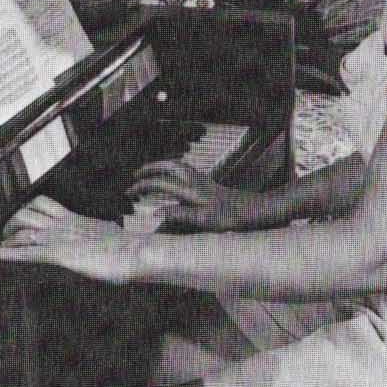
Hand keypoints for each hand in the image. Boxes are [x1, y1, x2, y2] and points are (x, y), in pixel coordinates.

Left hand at [0, 197, 147, 283]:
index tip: (18, 219)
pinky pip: (25, 252)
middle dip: (12, 225)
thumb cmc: (131, 247)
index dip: (27, 210)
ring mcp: (59, 238)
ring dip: (7, 238)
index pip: (43, 205)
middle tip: (6, 238)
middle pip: (26, 213)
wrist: (136, 252)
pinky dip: (5, 254)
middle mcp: (62, 225)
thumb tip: (112, 236)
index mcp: (75, 219)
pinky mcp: (58, 254)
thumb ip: (103, 236)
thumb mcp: (113, 237)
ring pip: (21, 228)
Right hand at [125, 158, 249, 231]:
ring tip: (149, 174)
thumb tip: (155, 213)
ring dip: (162, 166)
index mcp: (192, 190)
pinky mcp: (211, 185)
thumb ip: (180, 216)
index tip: (128, 193)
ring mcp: (205, 181)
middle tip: (135, 175)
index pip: (160, 183)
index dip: (142, 186)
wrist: (259, 210)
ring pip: (178, 166)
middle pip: (169, 165)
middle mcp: (197, 181)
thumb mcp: (205, 221)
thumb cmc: (234, 217)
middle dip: (149, 167)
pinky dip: (174, 172)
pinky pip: (187, 172)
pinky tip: (174, 182)